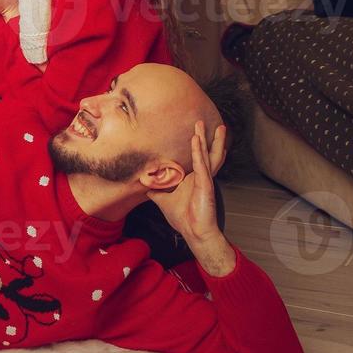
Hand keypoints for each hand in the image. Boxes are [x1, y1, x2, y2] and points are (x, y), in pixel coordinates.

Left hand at [147, 121, 229, 264]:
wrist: (194, 231)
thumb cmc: (183, 217)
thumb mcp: (163, 200)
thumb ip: (156, 191)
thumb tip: (145, 185)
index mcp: (193, 178)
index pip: (196, 158)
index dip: (196, 145)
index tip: (193, 131)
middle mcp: (200, 176)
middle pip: (205, 152)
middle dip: (204, 136)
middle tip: (200, 121)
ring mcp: (204, 180)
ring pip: (207, 155)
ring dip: (205, 139)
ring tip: (203, 125)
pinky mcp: (205, 184)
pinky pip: (201, 165)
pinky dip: (198, 152)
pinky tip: (196, 140)